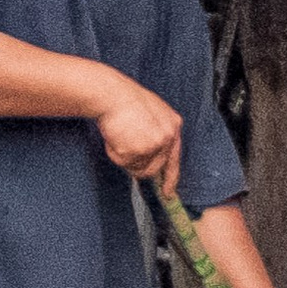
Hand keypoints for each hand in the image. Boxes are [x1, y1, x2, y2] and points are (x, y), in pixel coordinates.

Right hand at [90, 74, 182, 191]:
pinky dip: (114, 152)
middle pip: (153, 169)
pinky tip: (115, 135)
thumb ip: (157, 134)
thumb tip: (151, 160)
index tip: (167, 192)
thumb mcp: (152, 113)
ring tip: (120, 135)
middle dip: (138, 166)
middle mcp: (167, 136)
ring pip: (136, 168)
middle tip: (125, 151)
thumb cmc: (126, 100)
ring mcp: (154, 145)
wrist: (112, 94)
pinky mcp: (138, 150)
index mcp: (173, 125)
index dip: (170, 178)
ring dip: (125, 157)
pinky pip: (123, 162)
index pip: (174, 159)